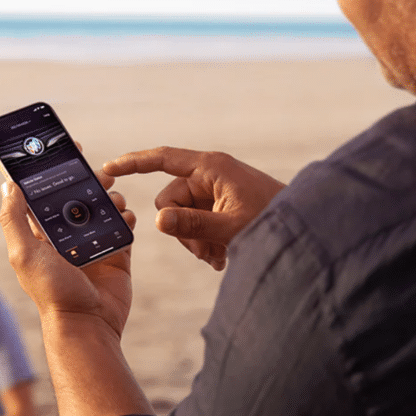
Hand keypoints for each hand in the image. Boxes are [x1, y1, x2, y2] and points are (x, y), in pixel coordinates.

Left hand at [0, 176, 136, 336]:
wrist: (88, 324)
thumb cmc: (51, 292)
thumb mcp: (23, 253)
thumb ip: (14, 219)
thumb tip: (8, 185)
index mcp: (41, 234)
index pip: (44, 195)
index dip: (52, 172)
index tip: (64, 150)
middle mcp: (66, 237)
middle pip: (77, 197)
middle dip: (88, 181)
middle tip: (99, 174)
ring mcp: (92, 245)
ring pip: (103, 209)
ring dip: (110, 198)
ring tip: (114, 199)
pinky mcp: (116, 255)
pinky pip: (123, 227)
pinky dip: (126, 219)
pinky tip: (125, 218)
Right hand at [103, 146, 284, 270]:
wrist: (307, 230)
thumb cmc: (274, 222)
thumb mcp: (230, 228)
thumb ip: (193, 225)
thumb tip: (158, 220)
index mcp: (211, 167)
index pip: (162, 159)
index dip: (133, 163)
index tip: (108, 168)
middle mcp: (210, 175)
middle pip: (170, 200)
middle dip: (181, 230)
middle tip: (206, 252)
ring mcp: (215, 191)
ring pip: (182, 217)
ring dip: (195, 242)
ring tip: (220, 257)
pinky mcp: (222, 206)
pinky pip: (197, 223)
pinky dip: (205, 243)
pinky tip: (223, 256)